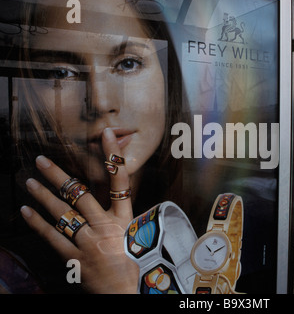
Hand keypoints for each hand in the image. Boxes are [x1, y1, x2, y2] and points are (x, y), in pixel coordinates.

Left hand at [20, 128, 138, 292]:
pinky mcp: (73, 258)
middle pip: (80, 195)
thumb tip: (112, 193)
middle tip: (41, 161)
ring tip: (29, 181)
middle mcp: (105, 227)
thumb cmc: (130, 262)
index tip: (105, 134)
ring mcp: (88, 243)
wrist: (122, 293)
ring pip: (62, 213)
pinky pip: (52, 237)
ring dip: (43, 196)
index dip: (114, 156)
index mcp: (124, 219)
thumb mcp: (133, 234)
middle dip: (59, 176)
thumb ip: (120, 214)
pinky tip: (26, 211)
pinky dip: (37, 223)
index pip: (121, 182)